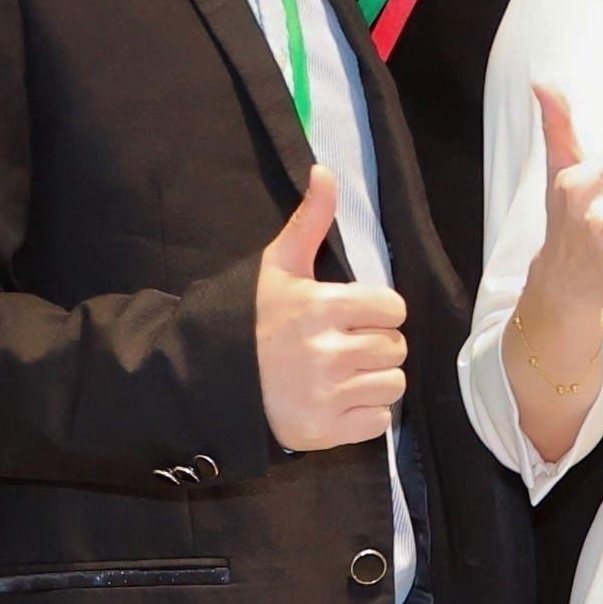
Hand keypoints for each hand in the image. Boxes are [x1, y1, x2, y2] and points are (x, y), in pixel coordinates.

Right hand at [256, 166, 408, 450]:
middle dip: (374, 345)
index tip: (352, 317)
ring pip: (393, 384)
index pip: (393, 308)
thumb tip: (325, 171)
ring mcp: (324, 394)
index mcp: (320, 307)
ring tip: (338, 375)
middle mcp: (325, 351)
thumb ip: (310, 221)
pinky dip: (363, 415)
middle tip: (341, 347)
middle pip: (396, 347)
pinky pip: (379, 421)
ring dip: (373, 380)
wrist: (207, 382)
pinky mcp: (323, 431)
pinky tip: (334, 401)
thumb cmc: (250, 321)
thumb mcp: (277, 267)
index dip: (377, 312)